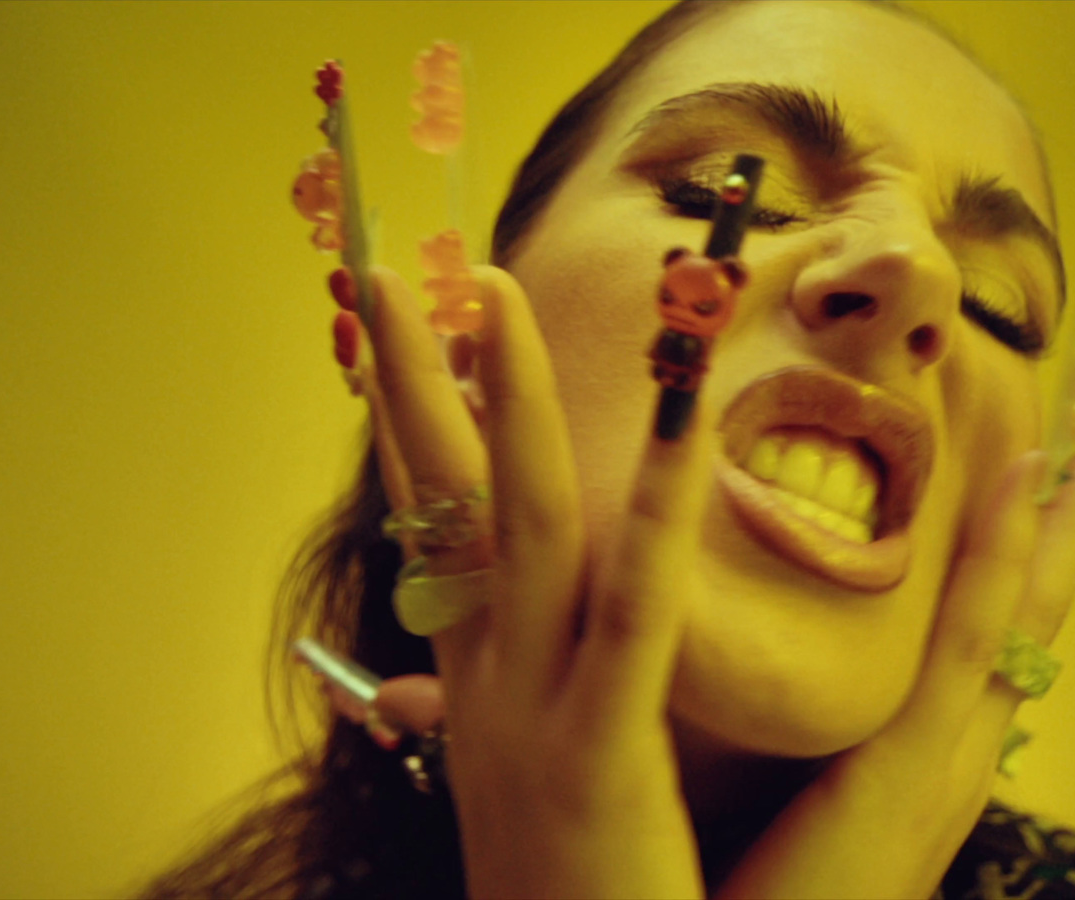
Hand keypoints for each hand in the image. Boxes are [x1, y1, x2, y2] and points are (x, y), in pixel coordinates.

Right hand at [334, 264, 710, 898]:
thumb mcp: (509, 793)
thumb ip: (487, 711)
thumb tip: (441, 667)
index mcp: (479, 689)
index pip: (434, 533)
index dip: (411, 433)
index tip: (404, 343)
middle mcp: (487, 685)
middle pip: (449, 507)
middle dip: (423, 385)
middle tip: (402, 275)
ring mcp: (535, 716)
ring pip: (523, 532)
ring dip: (508, 406)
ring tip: (495, 297)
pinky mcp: (601, 757)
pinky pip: (631, 618)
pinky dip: (650, 516)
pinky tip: (672, 426)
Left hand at [715, 428, 1074, 898]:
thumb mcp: (810, 810)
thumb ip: (829, 748)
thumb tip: (807, 693)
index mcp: (929, 761)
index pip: (995, 639)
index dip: (1031, 557)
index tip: (1051, 476)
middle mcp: (957, 757)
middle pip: (1032, 620)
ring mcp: (943, 764)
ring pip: (1021, 618)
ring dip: (1064, 524)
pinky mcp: (906, 775)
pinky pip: (970, 649)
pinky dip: (1004, 563)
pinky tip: (1028, 486)